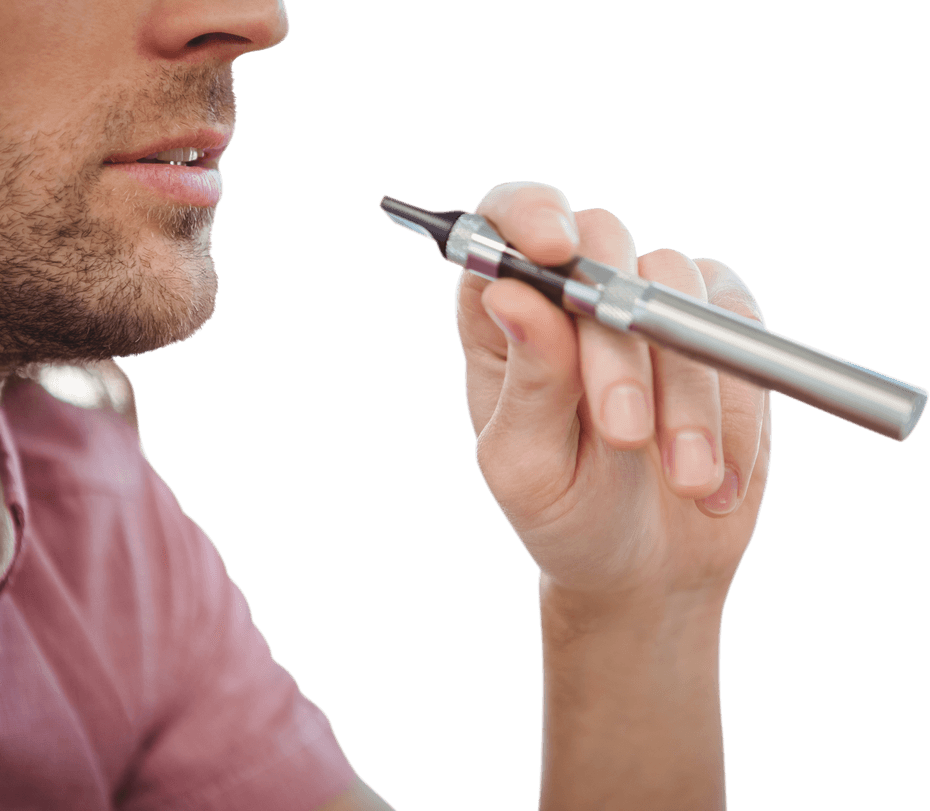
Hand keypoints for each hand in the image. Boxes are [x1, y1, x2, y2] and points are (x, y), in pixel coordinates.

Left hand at [455, 182, 771, 605]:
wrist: (647, 563)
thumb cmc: (568, 513)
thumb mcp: (529, 468)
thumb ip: (528, 384)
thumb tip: (510, 294)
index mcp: (503, 318)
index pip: (503, 224)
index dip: (528, 214)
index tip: (554, 249)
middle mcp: (575, 296)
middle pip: (602, 248)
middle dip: (617, 346)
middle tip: (625, 435)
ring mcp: (650, 302)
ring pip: (677, 289)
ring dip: (686, 395)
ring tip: (685, 479)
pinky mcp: (717, 328)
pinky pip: (738, 333)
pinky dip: (735, 413)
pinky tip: (715, 481)